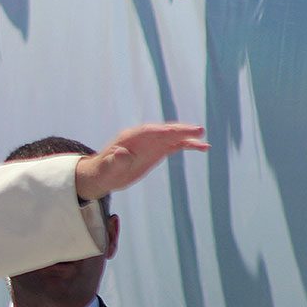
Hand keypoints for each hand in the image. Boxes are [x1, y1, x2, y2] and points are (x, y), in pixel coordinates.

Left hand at [75, 123, 207, 199]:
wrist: (103, 175)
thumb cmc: (102, 171)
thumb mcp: (106, 169)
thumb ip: (114, 161)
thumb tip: (121, 153)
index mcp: (130, 138)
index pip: (149, 132)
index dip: (163, 131)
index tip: (177, 132)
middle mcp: (143, 138)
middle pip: (164, 132)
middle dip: (181, 131)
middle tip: (199, 131)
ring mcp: (152, 143)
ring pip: (173, 138)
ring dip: (188, 138)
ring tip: (204, 142)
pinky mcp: (157, 151)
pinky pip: (175, 146)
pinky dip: (188, 145)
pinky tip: (203, 148)